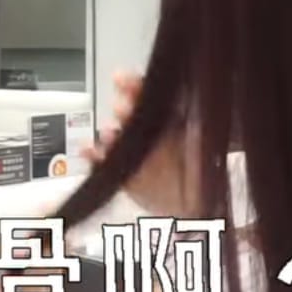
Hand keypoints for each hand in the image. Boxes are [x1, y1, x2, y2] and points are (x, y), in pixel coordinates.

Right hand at [80, 71, 192, 211]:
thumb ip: (193, 121)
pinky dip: (94, 156)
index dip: (135, 86)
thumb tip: (178, 99)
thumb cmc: (203, 175)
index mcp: (168, 123)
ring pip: (115, 137)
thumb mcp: (202, 142)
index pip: (148, 98)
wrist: (199, 213)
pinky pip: (104, 163)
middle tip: (121, 108)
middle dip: (124, 108)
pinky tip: (88, 149)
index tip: (122, 78)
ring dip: (109, 133)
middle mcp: (148, 135)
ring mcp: (134, 156)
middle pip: (130, 114)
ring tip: (109, 134)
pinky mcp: (123, 177)